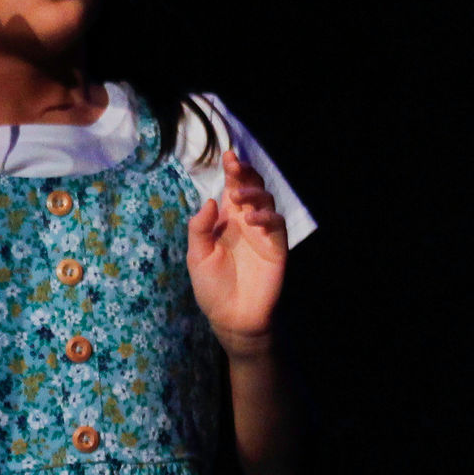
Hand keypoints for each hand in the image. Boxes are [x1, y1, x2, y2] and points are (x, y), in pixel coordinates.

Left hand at [187, 149, 287, 348]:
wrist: (231, 318)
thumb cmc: (212, 288)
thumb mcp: (197, 257)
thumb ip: (199, 229)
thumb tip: (211, 201)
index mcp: (226, 221)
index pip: (232, 188)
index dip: (232, 171)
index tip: (228, 156)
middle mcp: (246, 222)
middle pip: (251, 188)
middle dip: (245, 174)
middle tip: (235, 165)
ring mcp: (262, 233)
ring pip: (266, 200)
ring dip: (254, 193)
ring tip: (240, 196)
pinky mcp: (276, 247)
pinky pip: (276, 224)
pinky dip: (267, 217)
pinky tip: (253, 220)